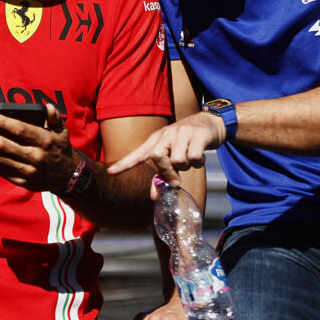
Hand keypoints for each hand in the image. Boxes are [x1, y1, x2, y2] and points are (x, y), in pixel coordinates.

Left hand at [0, 103, 76, 192]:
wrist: (67, 175)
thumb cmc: (60, 148)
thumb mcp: (62, 131)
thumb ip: (54, 117)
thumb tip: (47, 106)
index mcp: (45, 141)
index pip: (19, 129)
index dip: (1, 122)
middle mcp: (36, 157)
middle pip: (4, 144)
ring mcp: (28, 171)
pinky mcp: (21, 181)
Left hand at [106, 112, 222, 184]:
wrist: (210, 123)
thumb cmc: (187, 142)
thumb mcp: (172, 156)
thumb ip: (161, 175)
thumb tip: (154, 196)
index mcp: (156, 140)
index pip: (138, 154)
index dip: (124, 164)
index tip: (110, 172)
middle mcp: (166, 135)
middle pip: (156, 156)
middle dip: (166, 170)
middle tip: (176, 176)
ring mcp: (181, 133)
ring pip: (178, 160)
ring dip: (186, 166)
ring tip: (190, 158)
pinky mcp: (197, 135)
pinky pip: (194, 157)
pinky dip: (198, 161)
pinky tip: (200, 155)